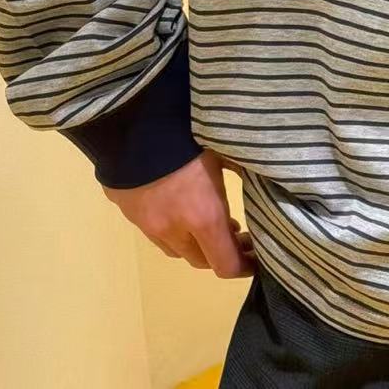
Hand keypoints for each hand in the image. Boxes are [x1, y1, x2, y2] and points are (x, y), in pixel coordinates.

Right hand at [103, 148, 255, 276]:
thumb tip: (262, 176)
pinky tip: (175, 203)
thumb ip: (242, 172)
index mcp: (203, 216)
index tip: (256, 256)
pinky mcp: (127, 211)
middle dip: (219, 252)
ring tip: (204, 219)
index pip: (226, 265)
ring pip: (174, 249)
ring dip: (192, 242)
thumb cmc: (188, 133)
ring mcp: (146, 223)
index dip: (244, 267)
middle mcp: (173, 229)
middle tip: (235, 231)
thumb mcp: (224, 151)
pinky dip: (169, 226)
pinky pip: (152, 229)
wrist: (132, 120)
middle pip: (200, 261)